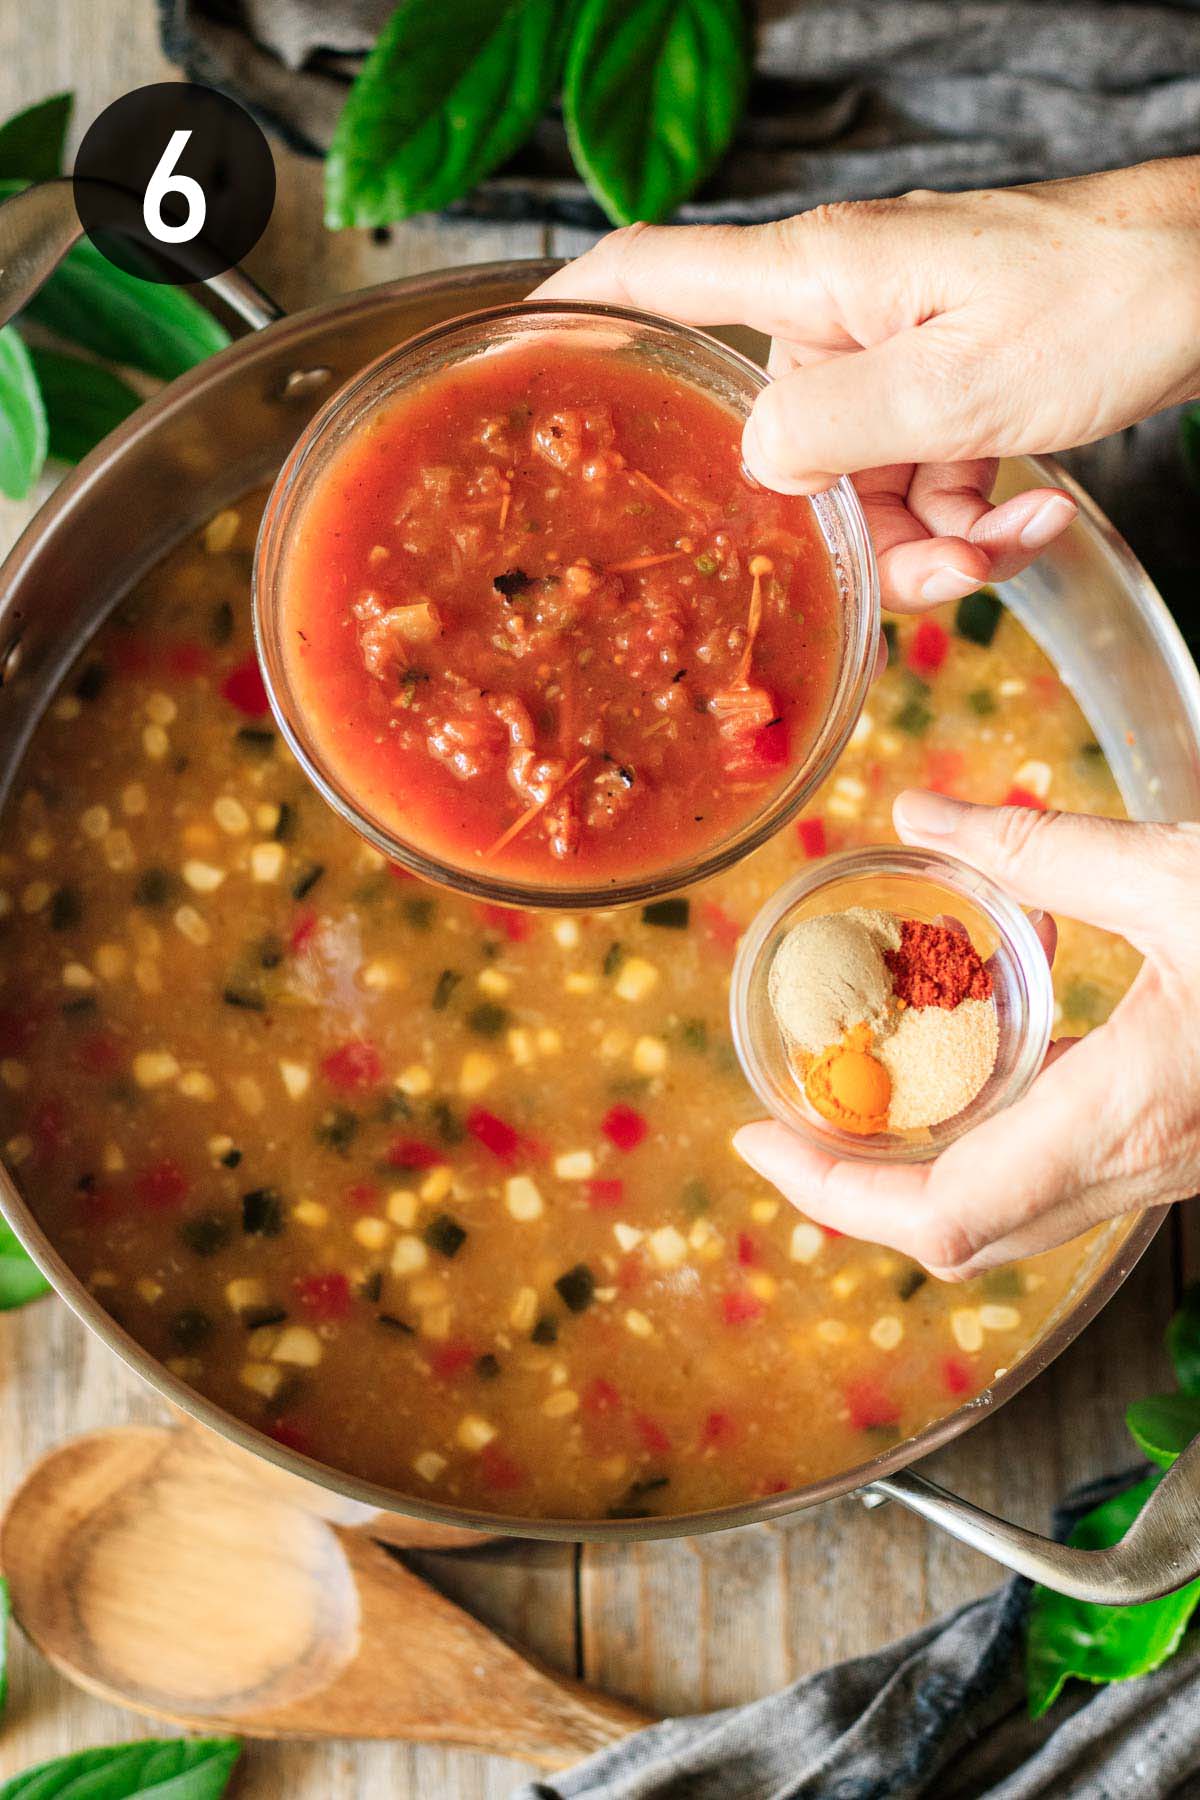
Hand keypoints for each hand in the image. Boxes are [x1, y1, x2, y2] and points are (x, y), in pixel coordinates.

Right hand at [533, 159, 1199, 609]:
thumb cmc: (1105, 293)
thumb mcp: (962, 384)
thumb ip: (837, 431)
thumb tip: (757, 468)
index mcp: (816, 282)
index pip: (656, 271)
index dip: (575, 309)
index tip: (519, 354)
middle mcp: (840, 313)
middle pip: (781, 446)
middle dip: (857, 531)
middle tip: (937, 566)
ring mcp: (896, 349)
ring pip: (860, 483)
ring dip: (934, 536)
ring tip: (1012, 531)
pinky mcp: (947, 379)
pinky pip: (921, 473)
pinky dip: (972, 511)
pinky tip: (1031, 511)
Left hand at [733, 794, 1199, 1276]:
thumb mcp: (1181, 876)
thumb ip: (1047, 846)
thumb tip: (923, 817)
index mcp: (1120, 1119)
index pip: (942, 1214)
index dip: (834, 1193)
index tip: (758, 1140)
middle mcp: (1135, 1166)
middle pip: (961, 1229)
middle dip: (856, 1182)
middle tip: (788, 1117)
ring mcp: (1161, 1162)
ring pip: (1010, 1201)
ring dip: (925, 1144)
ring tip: (868, 1063)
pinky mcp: (1178, 1136)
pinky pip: (1061, 1155)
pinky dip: (999, 1104)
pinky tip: (1000, 1006)